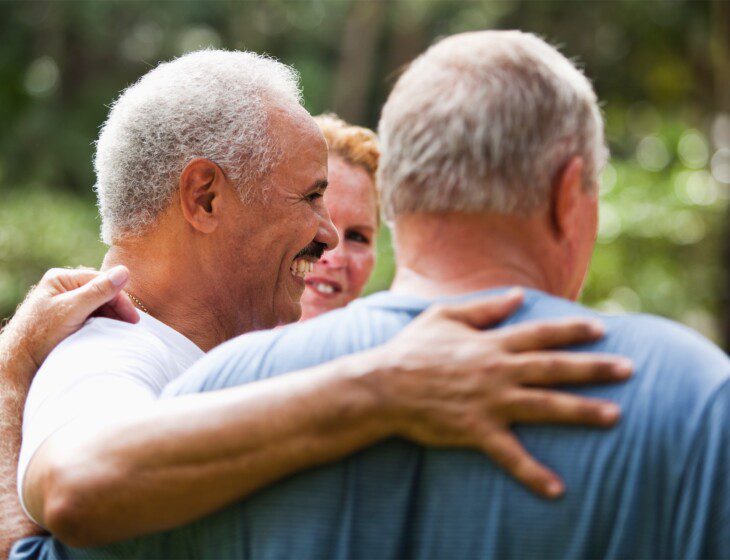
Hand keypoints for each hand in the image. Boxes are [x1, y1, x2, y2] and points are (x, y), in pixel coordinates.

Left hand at [2, 266, 138, 371]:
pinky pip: (90, 316)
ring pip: (97, 305)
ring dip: (109, 317)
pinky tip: (106, 332)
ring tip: (119, 331)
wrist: (19, 363)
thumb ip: (98, 291)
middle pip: (100, 292)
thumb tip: (125, 271)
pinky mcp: (65, 319)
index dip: (119, 298)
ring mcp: (63, 303)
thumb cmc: (41, 335)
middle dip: (116, 308)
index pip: (101, 281)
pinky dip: (101, 323)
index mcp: (61, 278)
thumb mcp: (73, 310)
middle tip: (130, 326)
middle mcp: (62, 288)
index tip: (133, 319)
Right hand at [371, 288, 631, 498]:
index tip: (602, 330)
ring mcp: (490, 402)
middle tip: (629, 369)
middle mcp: (497, 371)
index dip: (572, 331)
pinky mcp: (477, 431)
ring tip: (615, 415)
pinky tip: (557, 489)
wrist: (383, 386)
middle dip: (593, 367)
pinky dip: (533, 473)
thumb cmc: (410, 349)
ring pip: (545, 406)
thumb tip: (518, 295)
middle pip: (554, 368)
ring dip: (581, 411)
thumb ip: (483, 307)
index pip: (540, 333)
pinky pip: (510, 455)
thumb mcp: (444, 316)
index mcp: (490, 343)